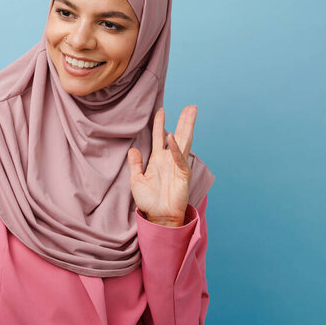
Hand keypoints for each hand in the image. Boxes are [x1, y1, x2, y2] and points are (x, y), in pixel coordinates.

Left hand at [127, 105, 195, 226]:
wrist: (159, 217)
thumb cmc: (148, 202)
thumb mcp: (137, 181)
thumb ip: (135, 164)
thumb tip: (133, 149)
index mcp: (158, 160)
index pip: (159, 137)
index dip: (159, 123)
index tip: (161, 110)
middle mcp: (169, 160)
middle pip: (178, 135)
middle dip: (183, 120)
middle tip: (190, 107)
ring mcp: (177, 166)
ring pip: (184, 142)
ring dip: (187, 127)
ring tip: (192, 112)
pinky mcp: (183, 174)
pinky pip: (179, 159)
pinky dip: (176, 149)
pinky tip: (173, 137)